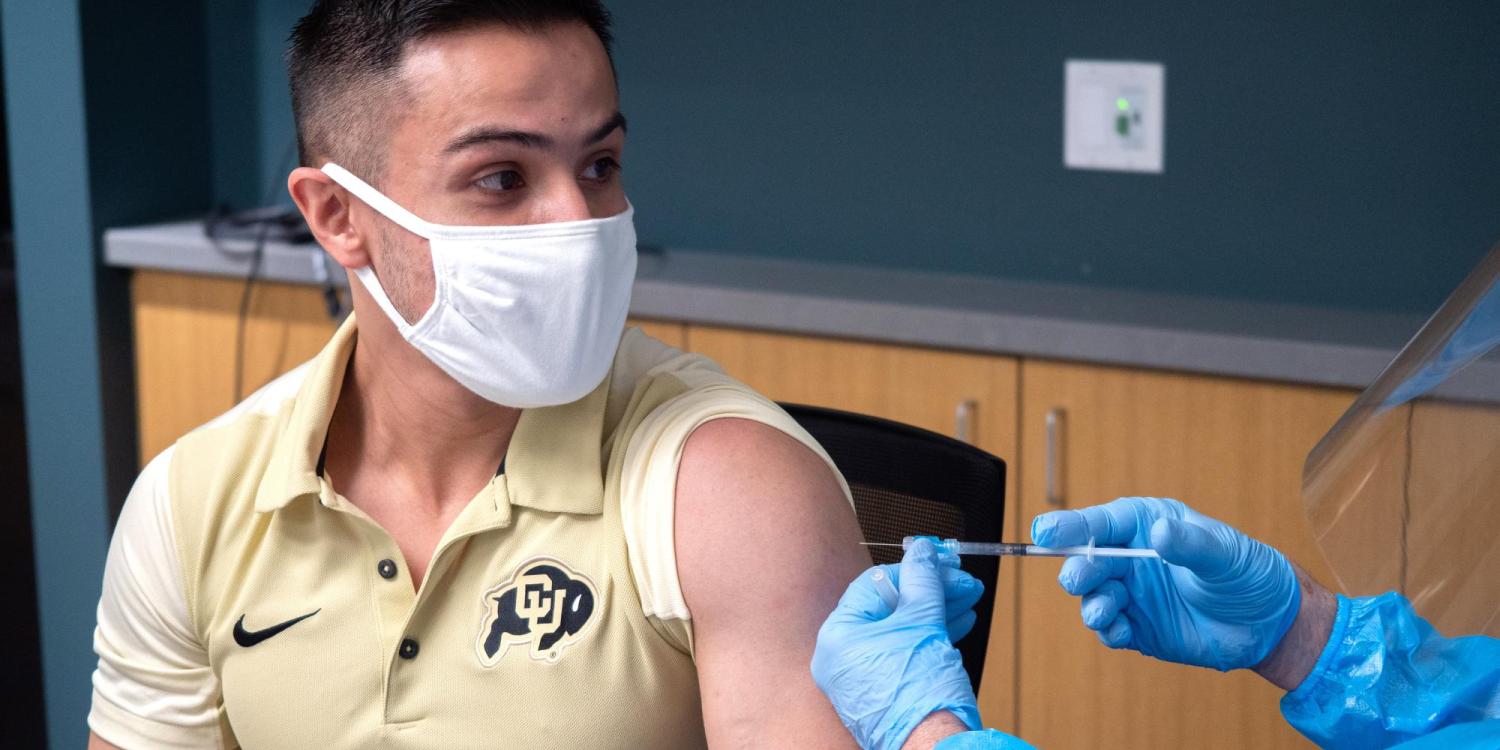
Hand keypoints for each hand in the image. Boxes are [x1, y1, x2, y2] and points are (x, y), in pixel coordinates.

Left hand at [812, 538, 983, 749]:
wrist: (934, 746)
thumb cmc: (920, 694)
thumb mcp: (923, 622)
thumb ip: (921, 581)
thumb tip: (922, 553)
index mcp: (838, 637)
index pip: (873, 584)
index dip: (912, 569)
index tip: (940, 560)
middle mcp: (842, 658)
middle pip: (890, 606)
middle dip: (931, 590)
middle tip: (961, 580)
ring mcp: (862, 678)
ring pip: (902, 629)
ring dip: (938, 610)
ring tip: (967, 599)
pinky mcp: (884, 691)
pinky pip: (906, 651)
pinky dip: (932, 635)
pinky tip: (959, 622)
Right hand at [1031, 497, 1299, 670]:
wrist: (1268, 623)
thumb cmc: (1247, 573)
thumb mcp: (1225, 553)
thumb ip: (1191, 544)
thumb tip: (1160, 534)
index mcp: (1147, 525)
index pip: (1101, 522)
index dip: (1071, 526)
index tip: (1045, 532)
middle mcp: (1131, 557)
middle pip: (1086, 559)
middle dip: (1077, 568)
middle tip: (1077, 579)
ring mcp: (1131, 593)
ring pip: (1092, 596)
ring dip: (1092, 603)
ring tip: (1106, 611)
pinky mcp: (1137, 626)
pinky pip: (1110, 628)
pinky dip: (1108, 631)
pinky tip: (1121, 631)